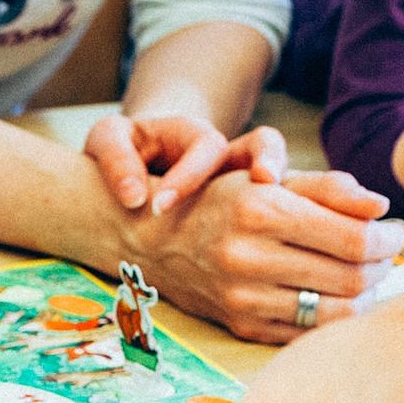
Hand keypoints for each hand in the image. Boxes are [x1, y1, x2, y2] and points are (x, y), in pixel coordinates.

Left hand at [83, 113, 289, 213]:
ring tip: (292, 223)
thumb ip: (116, 158)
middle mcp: (228, 158)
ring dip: (291, 194)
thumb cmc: (127, 150)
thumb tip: (133, 197)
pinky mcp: (250, 213)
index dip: (189, 174)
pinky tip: (283, 264)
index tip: (159, 206)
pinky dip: (288, 233)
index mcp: (192, 138)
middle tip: (265, 181)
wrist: (143, 166)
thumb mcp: (111, 141)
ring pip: (282, 177)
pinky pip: (279, 217)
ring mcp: (245, 185)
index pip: (204, 146)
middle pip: (264, 146)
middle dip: (269, 160)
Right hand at [127, 168, 403, 343]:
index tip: (392, 233)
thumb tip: (381, 207)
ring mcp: (242, 297)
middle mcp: (248, 256)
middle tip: (382, 255)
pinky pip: (307, 331)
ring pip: (336, 312)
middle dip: (381, 267)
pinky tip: (331, 296)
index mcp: (261, 210)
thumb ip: (331, 188)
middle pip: (352, 278)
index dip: (388, 239)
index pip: (356, 239)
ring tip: (362, 276)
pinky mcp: (240, 325)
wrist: (156, 240)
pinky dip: (331, 316)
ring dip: (363, 295)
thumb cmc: (224, 201)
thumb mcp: (272, 179)